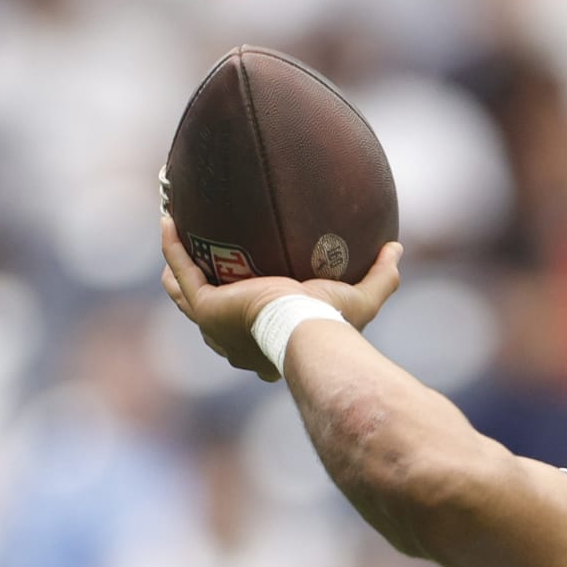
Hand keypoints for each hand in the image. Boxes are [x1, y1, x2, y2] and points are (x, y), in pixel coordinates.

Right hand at [159, 216, 402, 381]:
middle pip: (208, 315)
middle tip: (200, 261)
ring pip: (184, 294)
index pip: (248, 333)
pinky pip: (181, 272)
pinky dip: (173, 247)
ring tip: (175, 238)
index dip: (243, 311)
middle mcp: (235, 342)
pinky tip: (169, 220)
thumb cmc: (334, 325)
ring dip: (177, 268)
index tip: (247, 285)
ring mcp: (216, 326)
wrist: (308, 331)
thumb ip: (382, 277)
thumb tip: (397, 248)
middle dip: (200, 290)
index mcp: (265, 346)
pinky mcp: (206, 308)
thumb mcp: (363, 299)